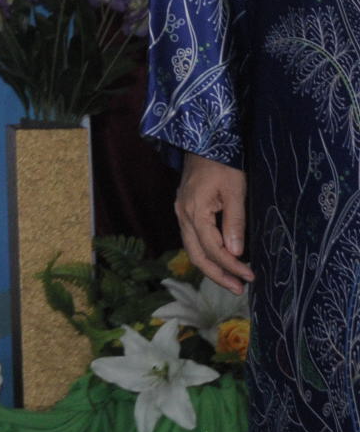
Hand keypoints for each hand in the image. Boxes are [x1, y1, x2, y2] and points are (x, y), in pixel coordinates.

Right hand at [175, 152, 253, 294]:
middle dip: (218, 275)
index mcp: (194, 211)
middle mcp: (182, 215)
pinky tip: (219, 260)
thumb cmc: (223, 164)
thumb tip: (236, 252)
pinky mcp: (184, 210)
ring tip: (232, 280)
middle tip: (239, 289)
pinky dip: (205, 254)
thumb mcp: (235, 191)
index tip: (251, 276)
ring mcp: (180, 212)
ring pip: (192, 248)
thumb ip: (234, 222)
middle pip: (196, 254)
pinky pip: (192, 239)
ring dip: (211, 267)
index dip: (231, 265)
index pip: (213, 248)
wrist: (203, 142)